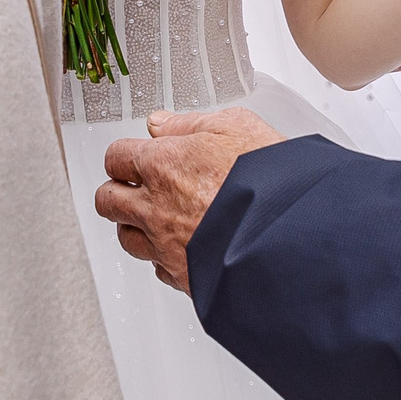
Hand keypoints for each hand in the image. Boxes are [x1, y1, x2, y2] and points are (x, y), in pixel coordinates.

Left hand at [93, 106, 283, 293]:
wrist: (292, 238)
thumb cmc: (271, 181)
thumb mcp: (236, 127)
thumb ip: (190, 123)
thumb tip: (161, 123)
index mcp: (162, 165)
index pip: (116, 157)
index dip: (124, 156)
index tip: (133, 157)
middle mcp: (155, 208)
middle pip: (107, 200)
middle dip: (117, 191)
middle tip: (132, 188)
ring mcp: (166, 246)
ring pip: (126, 238)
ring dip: (135, 227)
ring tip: (154, 219)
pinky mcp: (184, 277)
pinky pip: (158, 268)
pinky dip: (163, 258)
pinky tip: (181, 248)